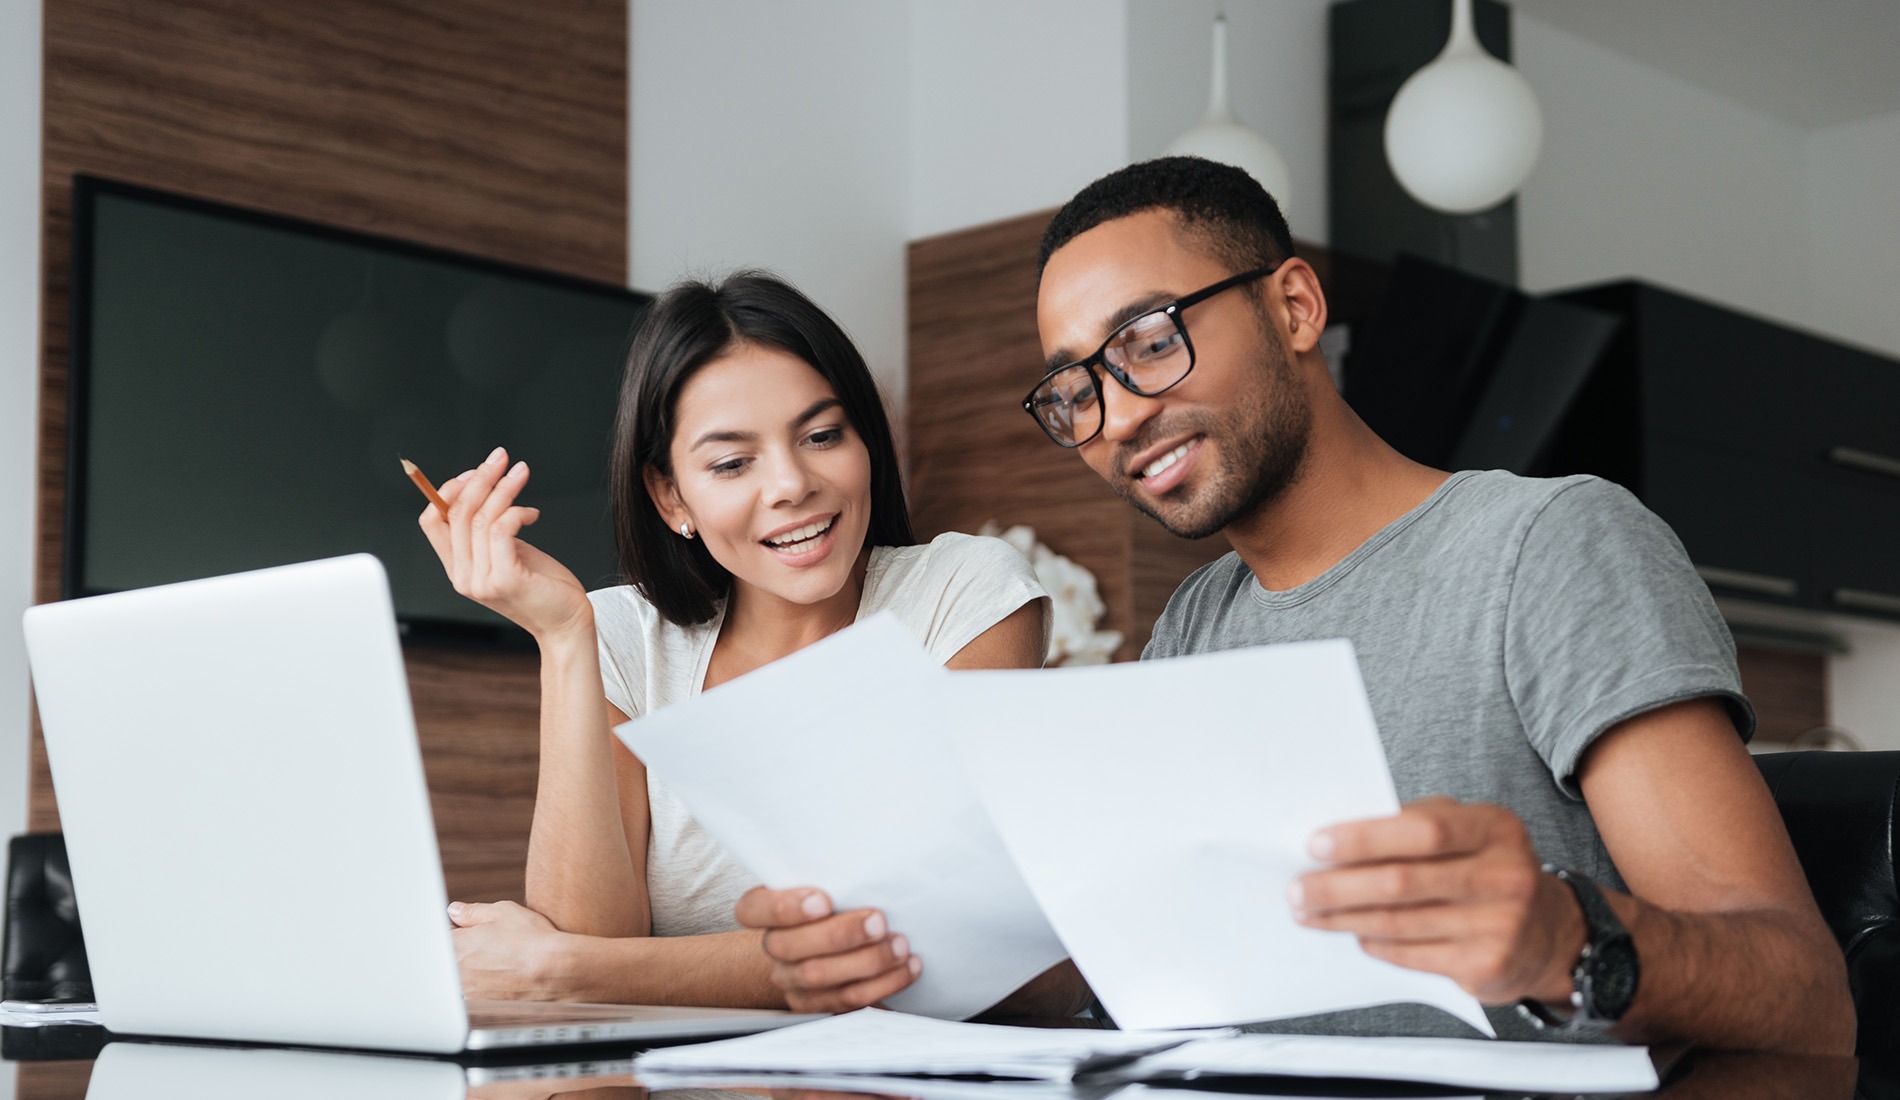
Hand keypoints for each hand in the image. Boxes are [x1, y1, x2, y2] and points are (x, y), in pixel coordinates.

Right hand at [417, 446, 590, 641]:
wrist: (567, 624)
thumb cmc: (543, 586)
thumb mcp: (509, 553)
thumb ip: (489, 532)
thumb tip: (484, 488)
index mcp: (458, 569)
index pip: (432, 522)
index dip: (447, 491)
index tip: (475, 471)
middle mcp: (463, 576)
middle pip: (456, 513)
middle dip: (480, 478)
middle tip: (501, 458)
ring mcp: (481, 580)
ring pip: (481, 517)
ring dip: (503, 487)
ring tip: (521, 472)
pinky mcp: (505, 579)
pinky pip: (501, 529)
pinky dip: (516, 511)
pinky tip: (532, 513)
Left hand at [449, 899, 577, 1000]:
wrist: (557, 971)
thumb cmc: (532, 940)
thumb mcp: (503, 912)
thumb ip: (473, 912)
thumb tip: (456, 911)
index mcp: (457, 944)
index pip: (443, 938)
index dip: (458, 933)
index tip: (471, 932)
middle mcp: (457, 971)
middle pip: (451, 960)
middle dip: (466, 952)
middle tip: (493, 947)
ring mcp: (469, 991)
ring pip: (463, 980)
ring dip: (476, 972)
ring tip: (503, 964)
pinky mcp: (483, 1007)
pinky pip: (477, 995)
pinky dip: (488, 988)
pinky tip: (508, 979)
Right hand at [734, 887, 921, 1011]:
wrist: (834, 942)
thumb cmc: (838, 900)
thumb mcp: (830, 880)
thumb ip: (835, 873)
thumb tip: (870, 850)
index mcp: (765, 910)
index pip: (752, 910)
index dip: (784, 908)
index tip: (823, 900)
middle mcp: (774, 947)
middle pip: (789, 947)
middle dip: (840, 935)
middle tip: (878, 921)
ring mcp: (793, 980)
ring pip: (820, 976)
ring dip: (868, 961)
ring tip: (900, 945)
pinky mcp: (818, 1005)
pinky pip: (847, 1000)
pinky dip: (883, 983)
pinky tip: (906, 966)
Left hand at [1289, 797, 1585, 1004]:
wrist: (1550, 934)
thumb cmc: (1489, 871)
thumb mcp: (1469, 833)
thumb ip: (1415, 826)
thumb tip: (1338, 839)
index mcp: (1496, 829)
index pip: (1423, 830)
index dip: (1364, 838)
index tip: (1316, 845)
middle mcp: (1505, 876)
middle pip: (1402, 881)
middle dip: (1338, 886)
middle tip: (1297, 889)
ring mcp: (1499, 925)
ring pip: (1398, 922)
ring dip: (1343, 918)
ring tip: (1309, 912)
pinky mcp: (1486, 966)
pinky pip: (1410, 954)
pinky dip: (1374, 943)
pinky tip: (1353, 933)